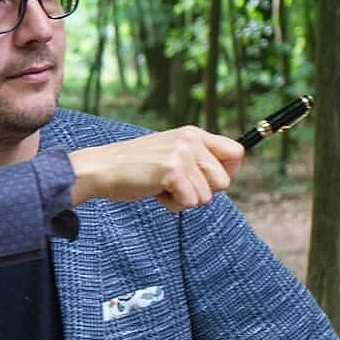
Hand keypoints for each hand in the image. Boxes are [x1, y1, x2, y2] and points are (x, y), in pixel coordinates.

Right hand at [68, 127, 244, 213]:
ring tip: (161, 187)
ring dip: (183, 200)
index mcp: (193, 134)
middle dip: (202, 192)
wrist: (103, 169)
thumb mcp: (171, 154)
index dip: (228, 173)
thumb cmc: (136, 168)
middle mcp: (191, 140)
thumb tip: (226, 177)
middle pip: (224, 181)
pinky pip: (189, 202)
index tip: (207, 182)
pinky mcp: (172, 170)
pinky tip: (155, 192)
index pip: (237, 152)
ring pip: (206, 196)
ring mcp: (182, 154)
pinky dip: (172, 205)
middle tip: (176, 186)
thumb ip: (197, 160)